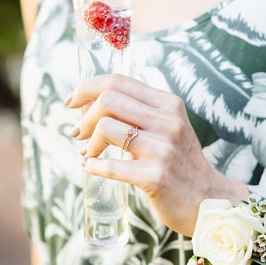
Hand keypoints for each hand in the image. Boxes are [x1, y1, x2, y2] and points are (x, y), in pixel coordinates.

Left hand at [65, 74, 248, 235]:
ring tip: (88, 152)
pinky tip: (90, 165)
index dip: (87, 87)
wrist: (207, 198)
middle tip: (77, 131)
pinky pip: (111, 165)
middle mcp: (167, 121)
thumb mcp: (166, 126)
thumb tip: (89, 104)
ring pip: (105, 128)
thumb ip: (135, 112)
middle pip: (108, 100)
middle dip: (84, 115)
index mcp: (167, 104)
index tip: (72, 101)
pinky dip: (94, 165)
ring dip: (88, 142)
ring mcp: (163, 148)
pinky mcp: (156, 176)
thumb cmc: (178, 159)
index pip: (118, 81)